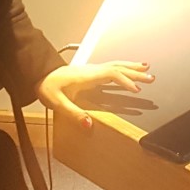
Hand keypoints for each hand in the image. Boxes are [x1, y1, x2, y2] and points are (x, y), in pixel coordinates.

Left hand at [36, 60, 153, 126]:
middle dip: (135, 73)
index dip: (125, 81)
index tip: (137, 90)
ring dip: (131, 67)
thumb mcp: (57, 102)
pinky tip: (127, 70)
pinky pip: (111, 68)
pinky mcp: (90, 73)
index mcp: (87, 76)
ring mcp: (92, 70)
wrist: (38, 74)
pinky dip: (123, 68)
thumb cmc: (47, 86)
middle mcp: (92, 71)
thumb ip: (73, 114)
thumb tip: (89, 124)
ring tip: (146, 68)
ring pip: (116, 65)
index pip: (112, 74)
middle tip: (151, 77)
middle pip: (118, 67)